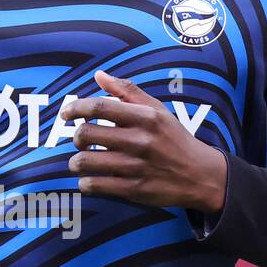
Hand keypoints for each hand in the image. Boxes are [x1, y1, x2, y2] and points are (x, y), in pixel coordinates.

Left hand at [61, 70, 227, 214]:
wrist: (200, 175)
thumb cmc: (174, 139)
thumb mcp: (157, 110)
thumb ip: (127, 92)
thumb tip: (99, 76)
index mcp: (144, 117)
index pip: (99, 107)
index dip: (75, 108)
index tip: (66, 114)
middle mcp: (140, 140)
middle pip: (86, 134)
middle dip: (76, 137)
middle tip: (81, 141)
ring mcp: (136, 166)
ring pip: (85, 161)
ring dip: (76, 162)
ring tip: (81, 161)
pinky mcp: (134, 189)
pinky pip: (94, 185)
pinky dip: (85, 182)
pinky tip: (90, 179)